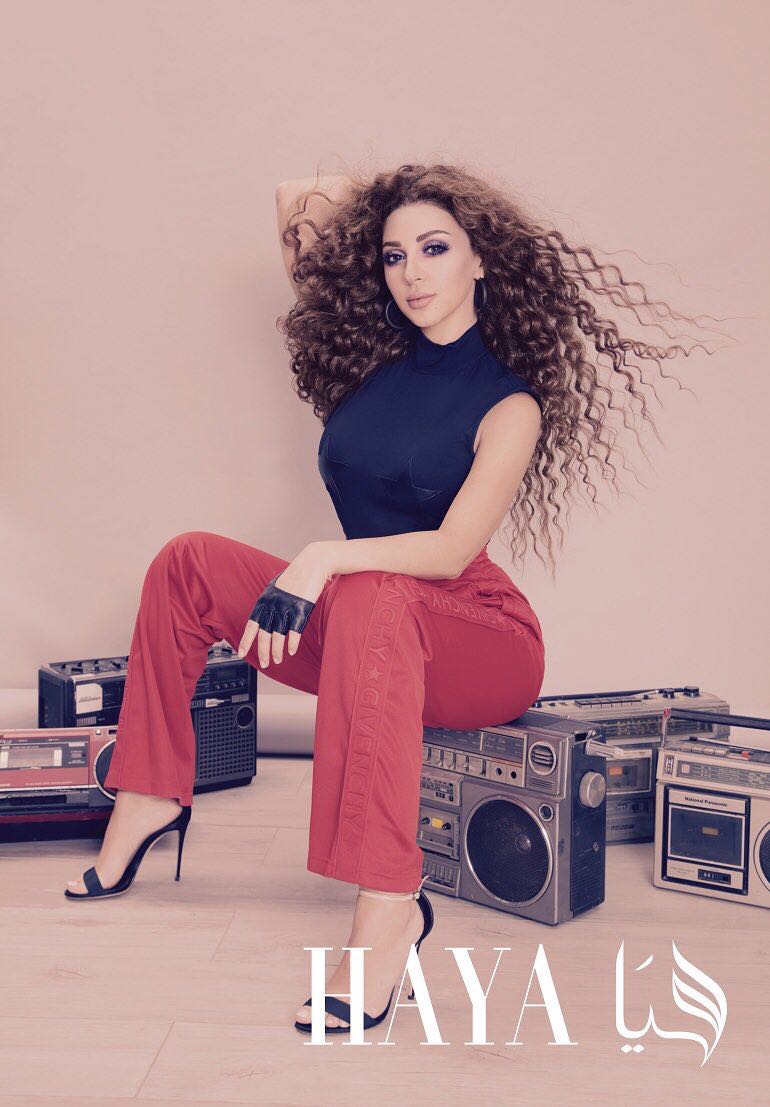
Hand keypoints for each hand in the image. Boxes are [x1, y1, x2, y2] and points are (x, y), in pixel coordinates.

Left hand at [237, 544, 333, 667]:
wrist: (313, 563)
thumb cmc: (297, 574)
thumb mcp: (277, 586)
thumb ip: (270, 600)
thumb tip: (265, 613)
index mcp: (264, 600)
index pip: (251, 625)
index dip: (246, 640)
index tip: (241, 653)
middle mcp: (273, 605)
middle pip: (264, 634)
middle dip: (262, 651)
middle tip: (265, 664)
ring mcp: (286, 607)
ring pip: (278, 636)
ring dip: (277, 651)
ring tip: (278, 660)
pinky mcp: (301, 609)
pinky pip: (294, 631)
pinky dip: (292, 643)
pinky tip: (291, 651)